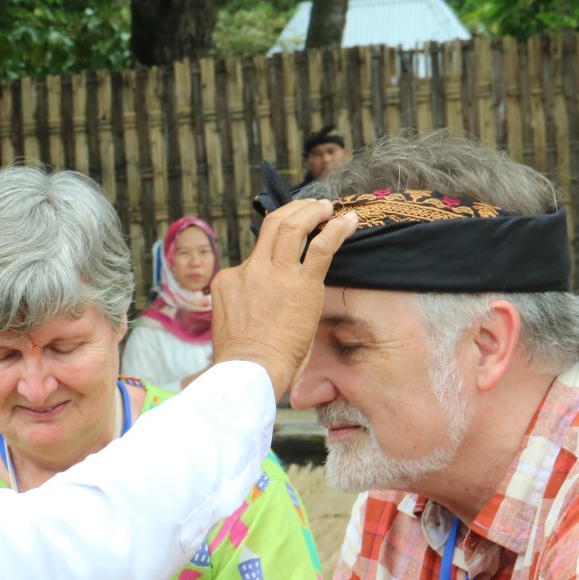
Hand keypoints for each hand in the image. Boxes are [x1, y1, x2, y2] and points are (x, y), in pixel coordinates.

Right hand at [210, 200, 358, 395]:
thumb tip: (261, 312)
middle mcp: (250, 271)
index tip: (290, 241)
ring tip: (327, 207)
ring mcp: (274, 275)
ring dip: (312, 211)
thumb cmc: (243, 363)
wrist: (248, 372)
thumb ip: (245, 307)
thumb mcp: (232, 325)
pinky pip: (321, 247)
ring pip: (293, 226)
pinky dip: (337, 230)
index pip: (254, 253)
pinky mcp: (301, 284)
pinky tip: (349, 222)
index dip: (274, 243)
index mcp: (229, 281)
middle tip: (311, 207)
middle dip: (294, 210)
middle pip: (271, 226)